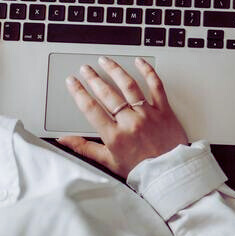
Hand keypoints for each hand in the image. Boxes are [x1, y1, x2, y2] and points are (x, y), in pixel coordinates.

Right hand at [57, 56, 188, 177]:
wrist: (171, 174)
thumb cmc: (141, 170)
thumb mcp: (109, 162)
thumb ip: (85, 148)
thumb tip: (64, 141)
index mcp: (114, 136)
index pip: (91, 108)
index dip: (78, 92)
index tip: (72, 81)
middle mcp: (130, 122)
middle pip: (107, 93)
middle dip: (93, 78)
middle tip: (85, 68)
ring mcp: (148, 114)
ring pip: (128, 86)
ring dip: (114, 70)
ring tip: (105, 61)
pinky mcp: (164, 110)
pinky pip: (156, 85)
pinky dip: (147, 71)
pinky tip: (139, 62)